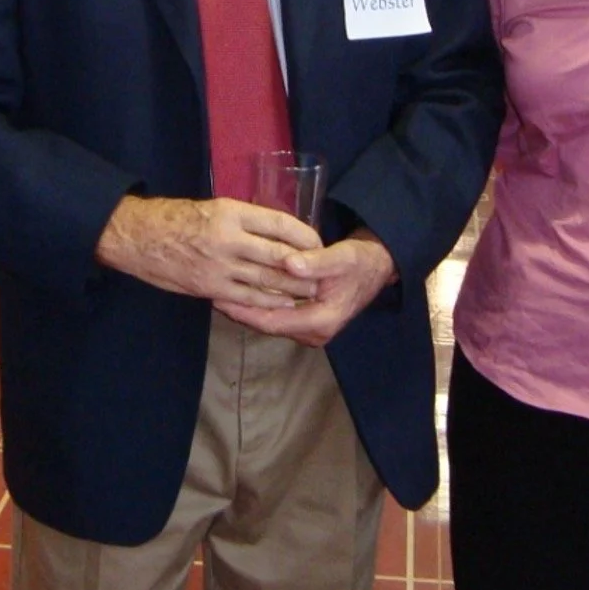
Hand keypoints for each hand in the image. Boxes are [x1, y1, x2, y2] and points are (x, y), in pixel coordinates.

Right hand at [95, 195, 322, 309]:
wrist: (138, 237)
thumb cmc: (174, 218)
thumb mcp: (212, 207)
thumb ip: (243, 219)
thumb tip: (275, 231)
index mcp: (231, 212)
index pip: (280, 223)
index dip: (305, 235)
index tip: (318, 242)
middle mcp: (229, 239)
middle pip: (280, 256)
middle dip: (305, 267)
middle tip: (324, 273)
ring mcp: (220, 267)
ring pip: (267, 280)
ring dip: (292, 288)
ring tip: (311, 292)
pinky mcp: (211, 288)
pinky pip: (247, 298)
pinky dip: (269, 302)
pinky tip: (283, 304)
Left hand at [216, 232, 396, 346]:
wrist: (377, 267)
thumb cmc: (359, 262)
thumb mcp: (341, 258)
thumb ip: (316, 262)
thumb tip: (289, 264)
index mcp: (321, 322)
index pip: (272, 321)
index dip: (244, 311)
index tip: (219, 298)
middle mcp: (314, 331)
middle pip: (267, 324)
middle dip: (240, 311)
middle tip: (210, 294)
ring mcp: (310, 328)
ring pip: (271, 320)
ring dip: (247, 308)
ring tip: (219, 291)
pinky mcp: (307, 319)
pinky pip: (277, 314)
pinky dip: (259, 303)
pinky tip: (241, 289)